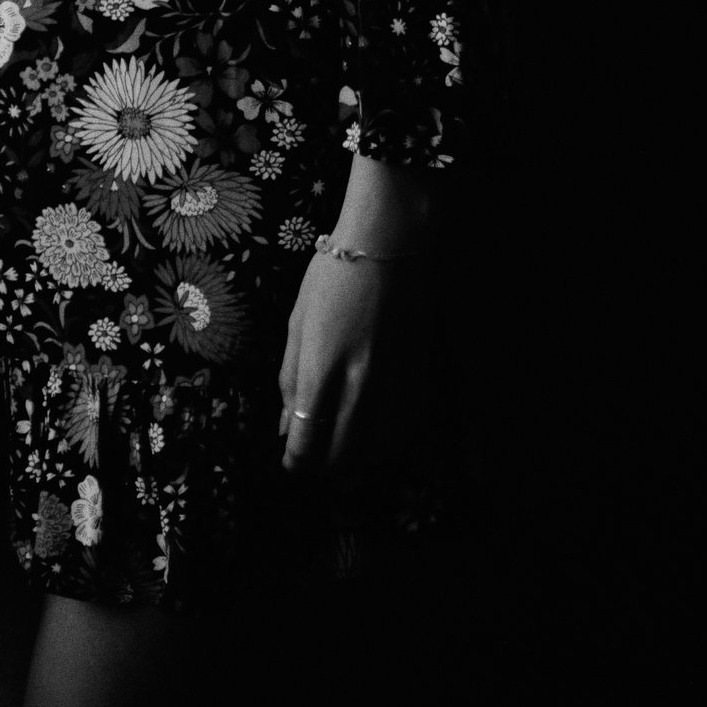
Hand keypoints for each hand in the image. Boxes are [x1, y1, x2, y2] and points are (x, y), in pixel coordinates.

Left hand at [277, 249, 401, 475]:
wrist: (392, 241)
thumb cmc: (334, 275)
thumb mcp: (298, 322)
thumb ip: (290, 379)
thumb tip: (286, 429)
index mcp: (323, 367)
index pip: (307, 443)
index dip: (296, 462)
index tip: (291, 460)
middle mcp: (361, 383)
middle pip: (342, 455)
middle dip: (322, 466)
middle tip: (313, 456)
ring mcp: (395, 382)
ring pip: (376, 450)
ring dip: (354, 459)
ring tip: (341, 449)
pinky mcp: (420, 375)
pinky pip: (404, 429)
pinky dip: (386, 442)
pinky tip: (374, 435)